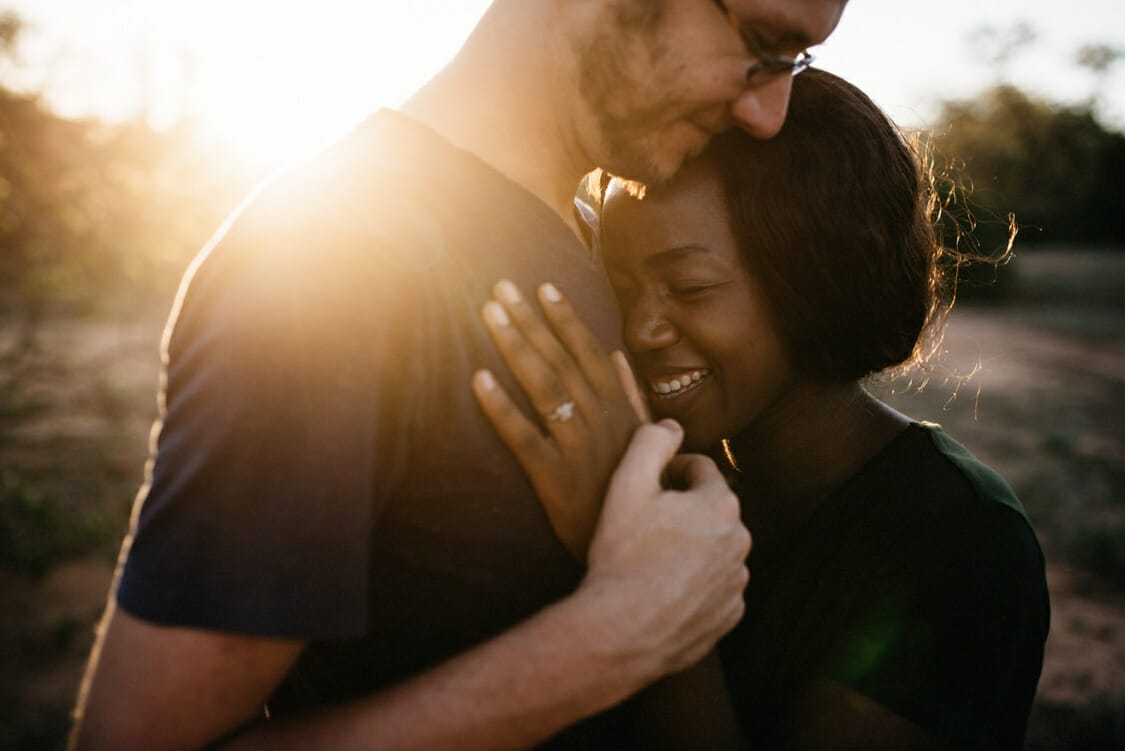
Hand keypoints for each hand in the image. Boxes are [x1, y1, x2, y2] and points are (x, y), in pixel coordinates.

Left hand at [472, 279, 645, 559]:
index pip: (589, 353)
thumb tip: (617, 356)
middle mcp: (600, 422)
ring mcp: (578, 449)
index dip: (565, 320)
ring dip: (515, 347)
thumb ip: (631, 396)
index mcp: (619, 411)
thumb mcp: (645, 441)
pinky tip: (478, 379)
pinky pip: (523, 437)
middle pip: (560, 361)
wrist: (637, 554)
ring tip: (489, 315)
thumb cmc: (636, 493)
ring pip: (543, 388)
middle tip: (500, 288)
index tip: (543, 287)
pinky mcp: (554, 479)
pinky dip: (501, 407)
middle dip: (530, 321)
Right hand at [580, 420, 750, 677]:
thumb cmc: (623, 555)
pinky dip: (694, 584)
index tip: (646, 488)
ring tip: (652, 562)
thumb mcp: (627, 485)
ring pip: (713, 549)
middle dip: (682, 511)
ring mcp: (737, 582)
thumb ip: (651, 443)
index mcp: (721, 504)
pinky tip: (663, 590)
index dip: (669, 472)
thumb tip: (672, 424)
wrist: (622, 631)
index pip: (700, 469)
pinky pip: (714, 588)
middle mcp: (741, 542)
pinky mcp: (729, 616)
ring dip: (691, 548)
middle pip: (710, 510)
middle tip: (644, 526)